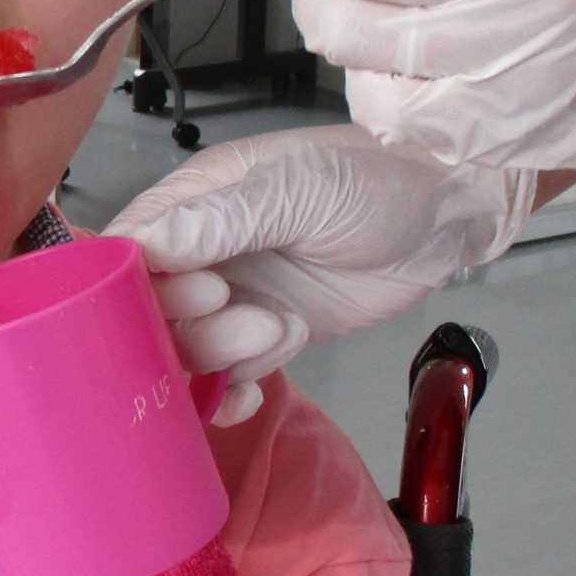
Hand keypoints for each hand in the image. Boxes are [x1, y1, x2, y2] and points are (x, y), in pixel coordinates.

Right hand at [106, 126, 534, 423]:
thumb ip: (219, 221)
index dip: (134, 287)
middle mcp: (204, 252)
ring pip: (188, 350)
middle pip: (150, 312)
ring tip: (279, 330)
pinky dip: (229, 395)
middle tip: (243, 312)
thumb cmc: (375, 181)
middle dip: (190, 325)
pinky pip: (224, 378)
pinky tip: (250, 394)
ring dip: (222, 357)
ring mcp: (234, 297)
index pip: (127, 251)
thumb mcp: (298, 190)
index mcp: (197, 200)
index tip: (179, 298)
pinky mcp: (266, 335)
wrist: (448, 215)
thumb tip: (143, 245)